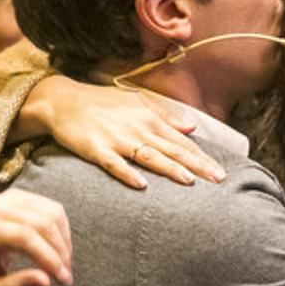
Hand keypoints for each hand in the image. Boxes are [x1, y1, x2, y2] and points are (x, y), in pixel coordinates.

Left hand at [0, 189, 72, 285]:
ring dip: (63, 239)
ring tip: (63, 263)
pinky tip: (58, 248)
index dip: (48, 257)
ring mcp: (3, 198)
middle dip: (59, 250)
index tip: (63, 279)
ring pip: (49, 212)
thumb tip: (46, 280)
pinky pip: (49, 207)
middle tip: (65, 275)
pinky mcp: (16, 196)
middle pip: (40, 222)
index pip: (23, 237)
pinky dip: (60, 228)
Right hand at [14, 75, 225, 189]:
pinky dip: (128, 173)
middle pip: (172, 150)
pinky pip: (115, 164)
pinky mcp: (96, 150)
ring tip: (189, 180)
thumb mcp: (137, 103)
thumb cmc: (102, 103)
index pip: (182, 143)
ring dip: (170, 168)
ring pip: (149, 157)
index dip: (202, 157)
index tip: (221, 172)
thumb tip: (191, 128)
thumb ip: (165, 116)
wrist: (63, 101)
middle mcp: (138, 129)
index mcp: (149, 119)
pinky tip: (141, 184)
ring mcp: (117, 140)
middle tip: (218, 180)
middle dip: (197, 166)